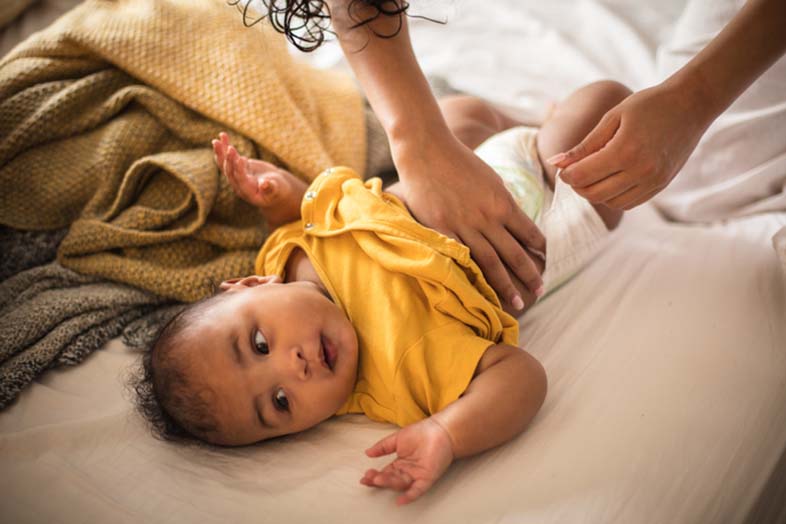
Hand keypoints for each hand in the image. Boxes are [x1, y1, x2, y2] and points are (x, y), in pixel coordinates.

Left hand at [212, 132, 306, 226]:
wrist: (276, 188)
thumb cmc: (279, 190)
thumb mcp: (277, 190)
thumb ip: (270, 188)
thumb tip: (265, 184)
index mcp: (248, 192)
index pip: (241, 180)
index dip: (240, 170)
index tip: (242, 159)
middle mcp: (239, 185)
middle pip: (230, 172)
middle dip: (229, 160)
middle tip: (230, 148)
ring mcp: (236, 176)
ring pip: (225, 164)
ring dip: (221, 152)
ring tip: (216, 141)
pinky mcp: (238, 167)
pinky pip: (229, 157)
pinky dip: (225, 147)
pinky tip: (222, 136)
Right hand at [360, 417, 454, 504]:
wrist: (441, 430)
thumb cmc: (421, 433)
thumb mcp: (397, 439)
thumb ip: (383, 447)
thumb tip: (367, 453)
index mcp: (400, 463)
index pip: (385, 473)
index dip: (374, 476)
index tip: (364, 477)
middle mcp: (407, 472)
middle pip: (391, 480)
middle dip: (379, 480)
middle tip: (370, 478)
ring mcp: (417, 475)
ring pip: (400, 483)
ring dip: (389, 483)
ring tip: (378, 478)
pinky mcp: (427, 477)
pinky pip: (418, 489)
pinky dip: (410, 495)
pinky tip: (400, 500)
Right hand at [393, 134, 545, 307]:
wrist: (426, 150)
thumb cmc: (459, 160)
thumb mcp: (490, 178)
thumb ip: (502, 202)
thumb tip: (515, 221)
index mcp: (502, 202)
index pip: (529, 232)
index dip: (541, 249)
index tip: (547, 261)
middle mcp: (487, 218)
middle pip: (514, 254)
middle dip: (530, 274)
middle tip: (541, 291)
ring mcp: (463, 226)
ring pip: (490, 263)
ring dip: (506, 285)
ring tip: (518, 303)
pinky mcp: (441, 229)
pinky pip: (460, 258)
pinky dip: (472, 276)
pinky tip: (479, 290)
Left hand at [550, 81, 712, 209]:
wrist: (691, 105)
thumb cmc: (648, 105)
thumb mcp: (612, 118)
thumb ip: (583, 145)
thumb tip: (555, 162)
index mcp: (624, 151)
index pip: (582, 176)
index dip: (566, 175)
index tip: (563, 167)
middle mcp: (640, 171)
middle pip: (594, 194)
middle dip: (578, 186)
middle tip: (574, 172)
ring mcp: (653, 182)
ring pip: (610, 203)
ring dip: (596, 193)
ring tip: (593, 174)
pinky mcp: (661, 186)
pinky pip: (628, 203)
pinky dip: (614, 196)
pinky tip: (611, 179)